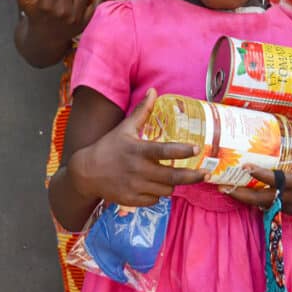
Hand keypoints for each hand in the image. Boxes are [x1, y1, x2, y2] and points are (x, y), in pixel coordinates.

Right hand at [66, 89, 206, 207]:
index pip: (164, 151)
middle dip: (192, 176)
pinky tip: (155, 186)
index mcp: (138, 151)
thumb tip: (153, 90)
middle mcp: (138, 170)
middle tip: (206, 173)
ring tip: (172, 176)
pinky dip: (158, 194)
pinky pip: (154, 200)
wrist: (86, 173)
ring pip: (166, 190)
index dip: (182, 151)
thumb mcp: (125, 128)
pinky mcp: (132, 200)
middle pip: (172, 177)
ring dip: (172, 183)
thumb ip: (142, 111)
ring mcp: (135, 187)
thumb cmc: (108, 147)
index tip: (197, 149)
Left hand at [224, 134, 291, 233]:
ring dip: (244, 197)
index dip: (259, 173)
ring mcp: (287, 206)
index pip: (275, 179)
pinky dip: (255, 202)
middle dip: (240, 193)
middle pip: (259, 198)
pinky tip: (246, 195)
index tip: (244, 166)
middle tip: (222, 186)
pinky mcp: (288, 211)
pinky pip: (267, 206)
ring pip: (260, 204)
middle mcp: (289, 197)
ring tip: (227, 190)